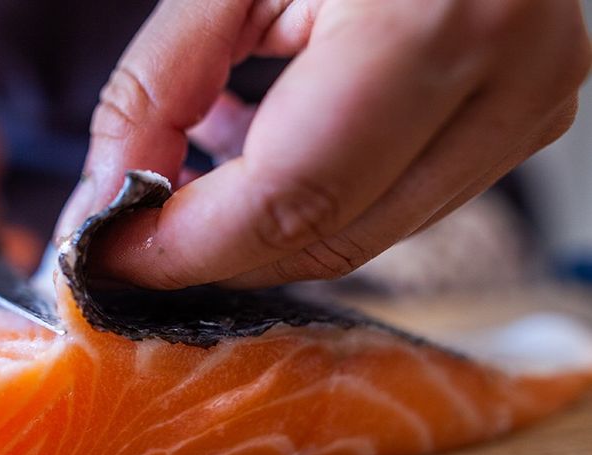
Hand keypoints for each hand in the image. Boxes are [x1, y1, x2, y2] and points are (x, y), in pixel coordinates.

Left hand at [59, 0, 590, 288]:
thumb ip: (157, 87)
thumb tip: (105, 201)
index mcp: (433, 22)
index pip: (294, 195)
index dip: (187, 246)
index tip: (110, 256)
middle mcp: (505, 82)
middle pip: (329, 236)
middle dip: (215, 251)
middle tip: (136, 230)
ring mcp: (524, 109)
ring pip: (362, 234)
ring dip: (259, 223)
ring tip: (195, 163)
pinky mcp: (521, 120)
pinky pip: (394, 201)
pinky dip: (310, 195)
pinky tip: (257, 141)